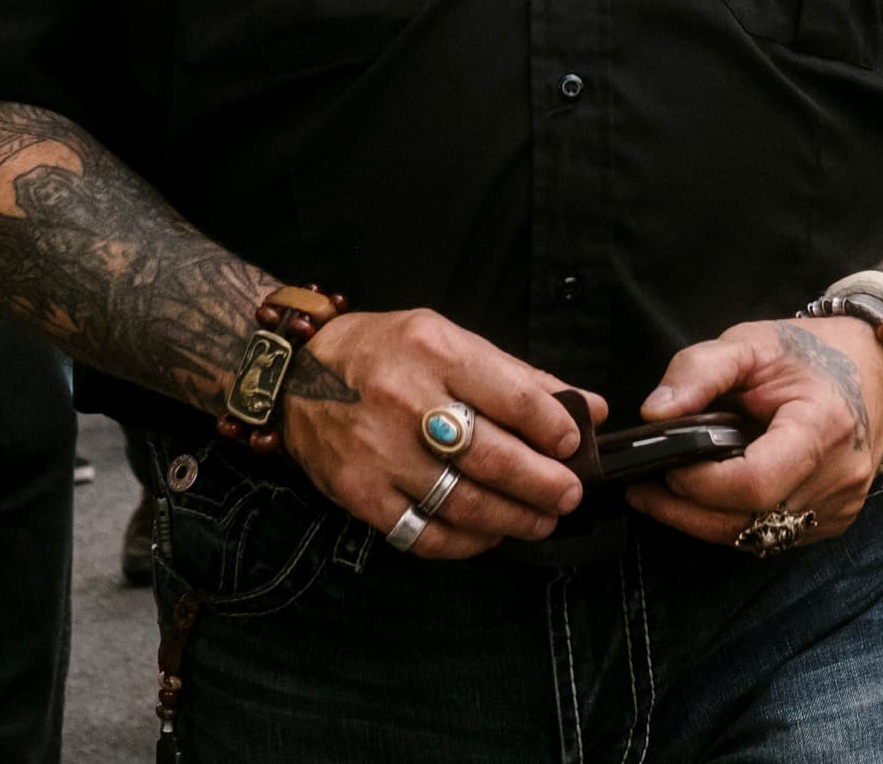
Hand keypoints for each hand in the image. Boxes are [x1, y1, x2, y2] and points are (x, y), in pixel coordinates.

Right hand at [280, 307, 596, 561]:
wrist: (293, 374)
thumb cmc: (383, 353)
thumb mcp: (448, 339)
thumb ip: (518, 377)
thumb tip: (589, 408)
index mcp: (435, 351)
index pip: (514, 397)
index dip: (553, 428)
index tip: (572, 446)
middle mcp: (406, 400)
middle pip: (493, 457)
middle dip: (544, 484)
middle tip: (569, 494)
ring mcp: (379, 452)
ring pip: (464, 503)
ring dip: (514, 519)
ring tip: (541, 520)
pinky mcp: (360, 493)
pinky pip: (424, 534)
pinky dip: (466, 544)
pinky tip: (489, 534)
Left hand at [627, 316, 882, 548]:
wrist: (872, 365)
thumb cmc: (808, 352)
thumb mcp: (750, 343)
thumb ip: (698, 371)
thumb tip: (653, 414)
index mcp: (823, 427)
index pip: (755, 483)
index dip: (702, 483)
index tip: (666, 464)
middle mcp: (839, 477)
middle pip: (751, 520)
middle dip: (688, 511)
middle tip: (642, 489)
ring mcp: (842, 506)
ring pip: (758, 537)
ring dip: (704, 523)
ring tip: (662, 495)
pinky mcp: (835, 520)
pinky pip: (773, 536)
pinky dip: (735, 523)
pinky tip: (708, 500)